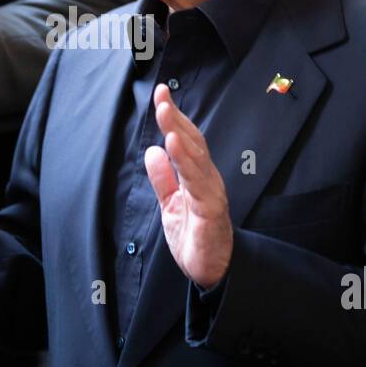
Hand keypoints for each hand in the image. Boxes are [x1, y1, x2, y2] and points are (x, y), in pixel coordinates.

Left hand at [143, 83, 232, 287]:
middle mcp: (207, 178)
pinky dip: (185, 160)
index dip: (174, 117)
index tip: (160, 96)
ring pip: (195, 156)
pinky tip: (174, 145)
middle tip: (161, 94)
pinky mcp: (210, 208)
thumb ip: (163, 179)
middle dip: (176, 116)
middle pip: (193, 140)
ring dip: (178, 131)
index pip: (186, 140)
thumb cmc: (195, 238)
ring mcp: (210, 192)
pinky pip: (196, 181)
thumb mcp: (171, 205)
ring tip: (165, 113)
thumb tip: (153, 151)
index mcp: (198, 176)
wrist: (212, 271)